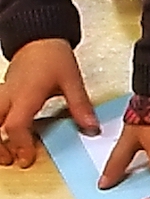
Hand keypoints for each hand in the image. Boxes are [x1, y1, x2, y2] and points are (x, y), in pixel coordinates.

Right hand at [0, 38, 98, 166]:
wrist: (38, 38)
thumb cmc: (53, 56)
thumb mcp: (72, 80)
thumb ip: (80, 106)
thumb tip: (92, 128)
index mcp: (25, 94)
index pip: (14, 125)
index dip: (19, 145)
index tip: (26, 159)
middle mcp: (8, 96)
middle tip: (10, 160)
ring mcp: (2, 94)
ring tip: (6, 153)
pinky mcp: (2, 94)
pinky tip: (7, 137)